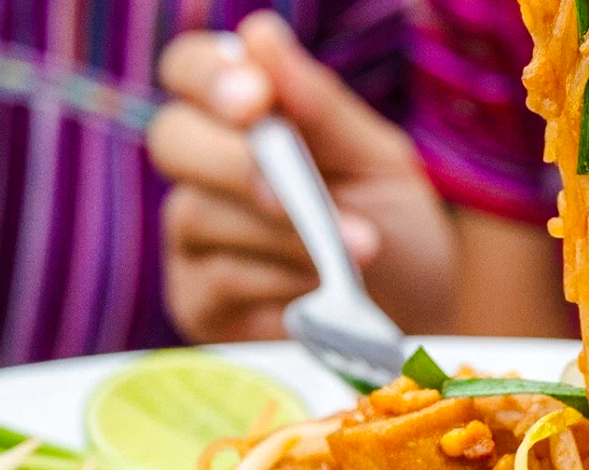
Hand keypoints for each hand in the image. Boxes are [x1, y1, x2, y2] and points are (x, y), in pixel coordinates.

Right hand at [150, 11, 459, 342]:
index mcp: (242, 114)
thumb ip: (319, 107)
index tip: (257, 100)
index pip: (188, 69)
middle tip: (298, 197)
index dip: (208, 77)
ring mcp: (192, 237)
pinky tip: (319, 291)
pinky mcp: (197, 301)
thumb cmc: (393, 224)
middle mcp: (203, 168)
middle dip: (237, 164)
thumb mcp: (377, 161)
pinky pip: (216, 280)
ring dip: (284, 234)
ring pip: (199, 215)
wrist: (416, 314)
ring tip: (358, 250)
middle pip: (171, 139)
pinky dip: (278, 281)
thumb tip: (259, 35)